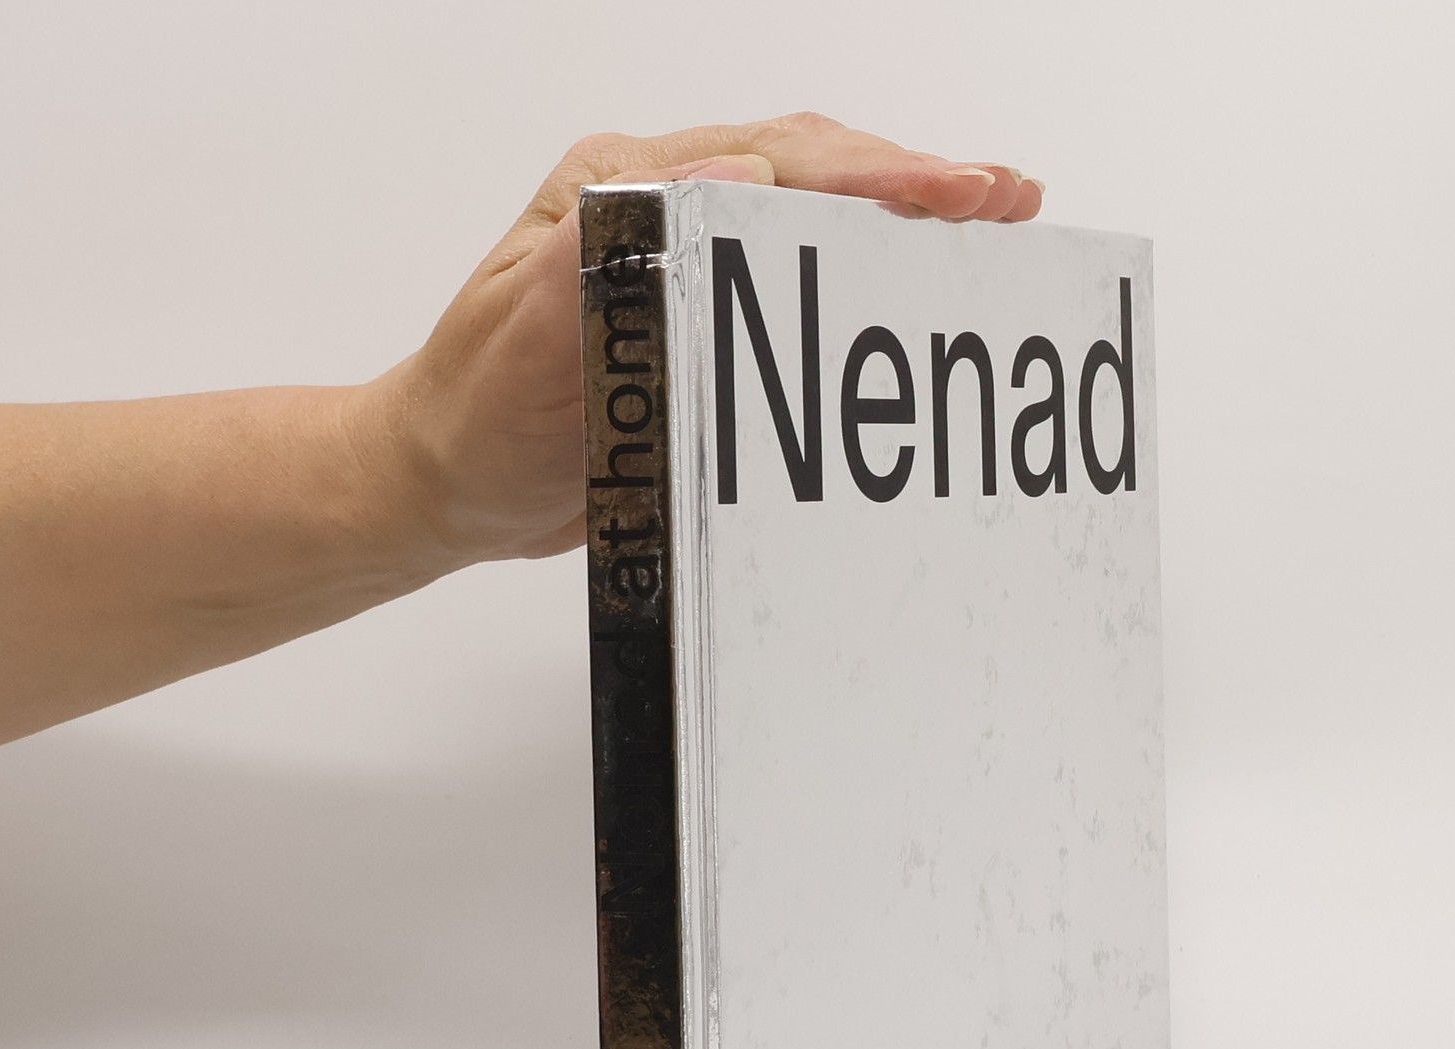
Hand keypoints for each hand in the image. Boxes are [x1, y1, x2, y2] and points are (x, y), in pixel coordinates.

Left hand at [365, 114, 1043, 568]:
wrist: (448, 480)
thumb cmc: (477, 414)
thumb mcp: (529, 332)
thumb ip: (615, 249)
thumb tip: (731, 176)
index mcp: (620, 189)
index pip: (771, 163)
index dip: (873, 175)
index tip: (954, 190)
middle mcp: (658, 206)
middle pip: (810, 170)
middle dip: (915, 181)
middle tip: (1007, 196)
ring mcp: (682, 257)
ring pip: (814, 212)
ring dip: (903, 216)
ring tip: (992, 219)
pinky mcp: (699, 314)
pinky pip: (797, 278)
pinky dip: (866, 270)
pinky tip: (916, 279)